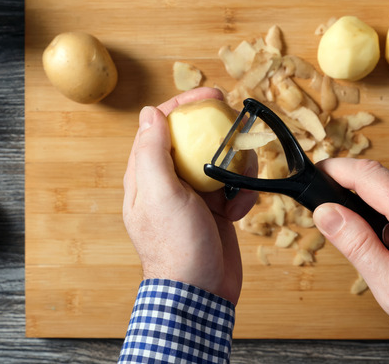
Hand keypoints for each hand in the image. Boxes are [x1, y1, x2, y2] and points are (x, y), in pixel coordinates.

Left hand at [122, 87, 257, 303]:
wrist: (200, 292)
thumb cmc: (175, 246)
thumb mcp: (160, 194)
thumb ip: (152, 152)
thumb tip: (150, 113)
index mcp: (146, 175)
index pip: (160, 126)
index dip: (184, 105)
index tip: (210, 95)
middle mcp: (167, 182)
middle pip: (193, 139)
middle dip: (217, 131)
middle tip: (238, 122)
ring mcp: (192, 197)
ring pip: (218, 161)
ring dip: (235, 167)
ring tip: (240, 182)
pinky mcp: (215, 211)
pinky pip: (233, 187)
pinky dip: (242, 194)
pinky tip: (239, 212)